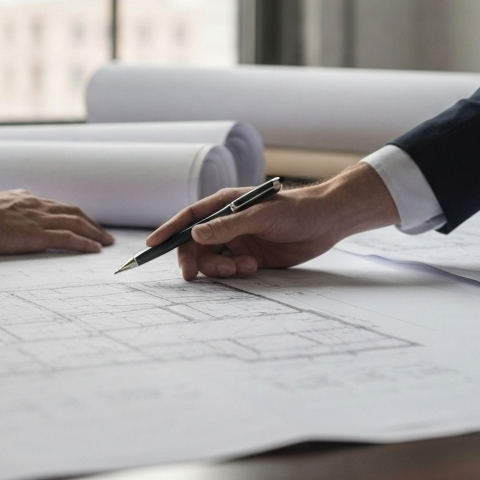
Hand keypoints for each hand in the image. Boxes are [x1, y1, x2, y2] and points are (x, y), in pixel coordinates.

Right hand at [0, 190, 114, 255]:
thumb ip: (3, 210)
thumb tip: (3, 216)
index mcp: (25, 199)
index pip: (55, 206)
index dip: (71, 214)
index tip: (81, 221)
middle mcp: (36, 206)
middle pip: (72, 212)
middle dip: (90, 222)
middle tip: (103, 233)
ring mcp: (39, 220)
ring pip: (76, 223)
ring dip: (94, 232)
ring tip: (106, 242)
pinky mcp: (38, 235)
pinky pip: (68, 238)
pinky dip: (85, 242)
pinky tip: (95, 248)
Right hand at [145, 164, 398, 280]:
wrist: (328, 221)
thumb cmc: (296, 209)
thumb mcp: (261, 216)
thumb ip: (228, 226)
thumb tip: (195, 234)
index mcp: (224, 204)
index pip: (189, 217)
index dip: (168, 230)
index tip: (151, 246)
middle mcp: (228, 223)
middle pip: (196, 244)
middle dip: (195, 259)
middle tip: (197, 275)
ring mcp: (239, 240)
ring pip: (213, 260)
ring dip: (220, 268)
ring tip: (243, 267)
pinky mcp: (251, 257)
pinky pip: (231, 270)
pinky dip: (235, 273)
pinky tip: (253, 267)